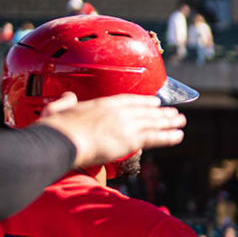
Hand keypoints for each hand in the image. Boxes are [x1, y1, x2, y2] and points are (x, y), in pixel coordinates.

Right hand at [37, 92, 186, 167]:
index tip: (155, 102)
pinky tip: (179, 135)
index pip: (129, 100)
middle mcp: (118, 112)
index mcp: (102, 103)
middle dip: (161, 112)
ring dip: (169, 122)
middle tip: (174, 112)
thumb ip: (66, 102)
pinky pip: (155, 137)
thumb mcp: (58, 108)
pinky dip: (169, 136)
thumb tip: (68, 96)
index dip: (144, 101)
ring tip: (181, 120)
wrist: (61, 140)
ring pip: (153, 122)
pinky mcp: (131, 139)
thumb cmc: (56, 129)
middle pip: (145, 111)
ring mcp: (126, 124)